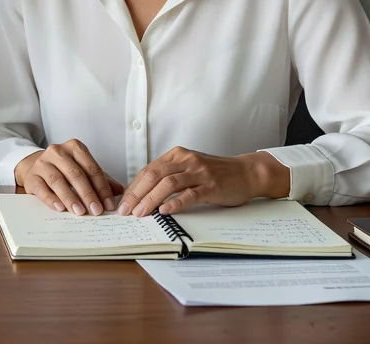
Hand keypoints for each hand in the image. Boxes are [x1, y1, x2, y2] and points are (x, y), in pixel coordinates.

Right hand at [14, 139, 123, 215]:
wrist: (36, 166)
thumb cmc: (64, 169)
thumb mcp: (83, 170)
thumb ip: (101, 179)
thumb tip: (120, 191)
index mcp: (74, 148)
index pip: (91, 168)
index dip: (102, 187)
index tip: (109, 204)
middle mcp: (57, 152)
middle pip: (75, 174)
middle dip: (88, 194)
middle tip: (96, 210)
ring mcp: (42, 163)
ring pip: (58, 180)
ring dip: (70, 197)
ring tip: (80, 212)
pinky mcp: (32, 176)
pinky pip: (42, 188)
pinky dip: (51, 199)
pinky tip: (60, 208)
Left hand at [118, 147, 288, 216]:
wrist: (246, 172)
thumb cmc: (215, 173)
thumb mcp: (189, 168)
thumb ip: (169, 176)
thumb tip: (142, 194)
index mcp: (177, 155)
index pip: (148, 171)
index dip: (133, 187)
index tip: (123, 203)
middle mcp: (186, 160)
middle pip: (154, 176)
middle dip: (137, 194)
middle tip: (126, 211)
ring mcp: (199, 172)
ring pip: (169, 184)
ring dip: (151, 199)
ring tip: (141, 213)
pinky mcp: (212, 186)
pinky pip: (190, 194)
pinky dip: (176, 203)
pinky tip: (165, 211)